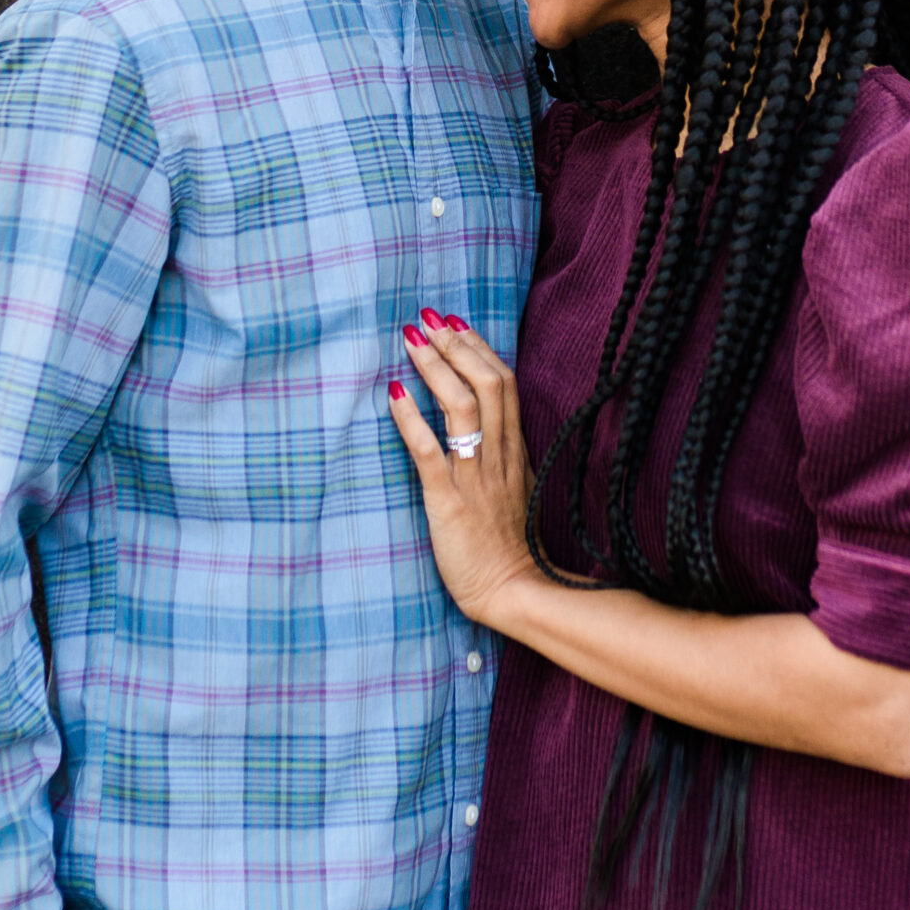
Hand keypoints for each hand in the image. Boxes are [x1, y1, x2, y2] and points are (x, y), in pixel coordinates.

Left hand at [387, 310, 538, 626]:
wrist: (513, 592)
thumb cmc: (509, 544)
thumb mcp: (516, 487)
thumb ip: (503, 452)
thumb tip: (484, 419)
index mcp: (515, 451)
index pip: (504, 384)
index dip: (479, 348)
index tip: (455, 321)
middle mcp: (498, 456)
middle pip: (487, 385)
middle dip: (457, 346)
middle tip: (429, 318)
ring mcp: (476, 478)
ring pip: (464, 408)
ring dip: (436, 369)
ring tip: (412, 340)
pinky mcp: (450, 503)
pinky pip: (431, 453)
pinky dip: (412, 420)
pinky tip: (394, 394)